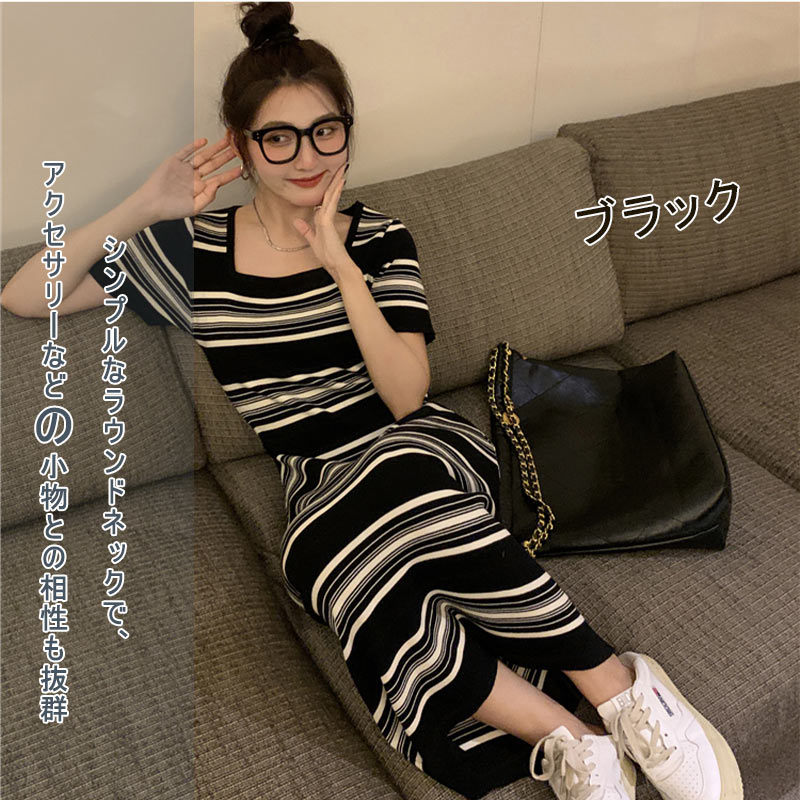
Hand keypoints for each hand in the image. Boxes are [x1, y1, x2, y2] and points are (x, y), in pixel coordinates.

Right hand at [135, 136, 242, 221]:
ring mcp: (185, 168)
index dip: (231, 174)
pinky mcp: (174, 162)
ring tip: (227, 141)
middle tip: (238, 148)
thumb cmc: (172, 209)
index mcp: (201, 188)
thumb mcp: (195, 207)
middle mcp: (195, 177)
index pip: (219, 179)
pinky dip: (194, 146)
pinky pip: (186, 152)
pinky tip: (204, 141)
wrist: (152, 204)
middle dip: (226, 156)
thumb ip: (208, 196)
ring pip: (203, 156)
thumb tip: (218, 184)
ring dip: (215, 149)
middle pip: (214, 164)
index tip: (242, 167)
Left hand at [292, 162, 350, 278]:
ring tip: (341, 171)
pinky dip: (332, 195)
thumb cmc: (329, 257)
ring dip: (335, 184)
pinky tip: (336, 185)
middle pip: (329, 196)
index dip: (328, 189)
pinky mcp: (327, 223)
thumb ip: (306, 231)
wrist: (338, 266)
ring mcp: (327, 219)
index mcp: (322, 220)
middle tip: (340, 169)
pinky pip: (329, 205)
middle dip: (334, 182)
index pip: (324, 200)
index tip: (331, 178)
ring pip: (330, 197)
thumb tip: (296, 221)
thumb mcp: (312, 241)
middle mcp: (326, 218)